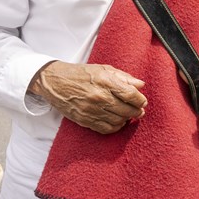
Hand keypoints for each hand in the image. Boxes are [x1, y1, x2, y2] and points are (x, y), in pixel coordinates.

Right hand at [29, 61, 145, 133]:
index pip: (131, 95)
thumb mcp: (103, 69)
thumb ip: (124, 77)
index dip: (140, 100)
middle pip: (127, 110)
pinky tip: (117, 121)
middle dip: (137, 111)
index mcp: (105, 81)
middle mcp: (99, 97)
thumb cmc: (81, 74)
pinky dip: (115, 127)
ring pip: (118, 121)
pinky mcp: (84, 120)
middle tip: (139, 110)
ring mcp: (91, 110)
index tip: (142, 101)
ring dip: (127, 119)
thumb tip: (141, 85)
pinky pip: (106, 129)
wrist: (55, 82)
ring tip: (128, 115)